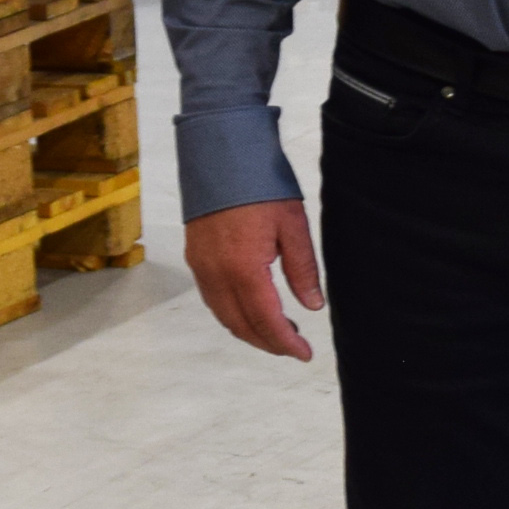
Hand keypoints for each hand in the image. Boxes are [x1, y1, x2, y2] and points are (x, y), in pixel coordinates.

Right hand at [187, 197, 323, 361]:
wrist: (221, 154)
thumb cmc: (260, 185)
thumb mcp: (293, 226)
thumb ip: (303, 270)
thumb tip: (313, 306)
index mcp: (244, 269)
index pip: (266, 321)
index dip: (285, 343)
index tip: (304, 354)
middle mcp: (216, 274)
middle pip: (241, 325)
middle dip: (268, 342)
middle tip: (293, 346)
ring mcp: (201, 266)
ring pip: (223, 315)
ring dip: (249, 330)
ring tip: (277, 330)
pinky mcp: (195, 257)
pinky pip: (212, 299)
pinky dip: (232, 313)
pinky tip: (251, 308)